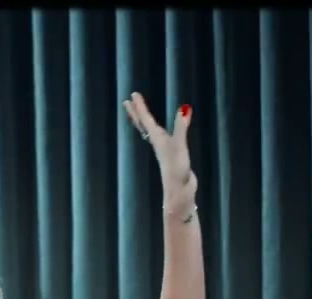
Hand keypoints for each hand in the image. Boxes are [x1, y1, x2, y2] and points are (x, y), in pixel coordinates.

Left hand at [123, 92, 195, 214]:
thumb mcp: (180, 146)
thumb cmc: (177, 169)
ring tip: (139, 114)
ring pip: (150, 132)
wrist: (179, 190)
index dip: (140, 106)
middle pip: (143, 125)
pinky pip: (160, 138)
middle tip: (127, 102)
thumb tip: (184, 109)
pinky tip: (160, 132)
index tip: (132, 94)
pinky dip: (157, 130)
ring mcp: (162, 149)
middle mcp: (157, 142)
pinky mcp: (170, 154)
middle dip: (136, 112)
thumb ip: (182, 127)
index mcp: (157, 139)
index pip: (146, 119)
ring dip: (143, 121)